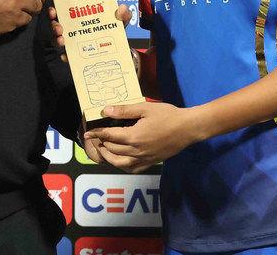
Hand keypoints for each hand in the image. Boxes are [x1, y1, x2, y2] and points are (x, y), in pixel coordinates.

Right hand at [48, 4, 131, 63]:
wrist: (120, 52)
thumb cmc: (116, 31)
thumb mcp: (121, 22)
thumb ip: (124, 15)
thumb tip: (123, 8)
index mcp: (81, 17)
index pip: (64, 12)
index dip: (55, 11)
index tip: (53, 11)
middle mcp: (74, 29)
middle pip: (57, 26)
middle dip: (54, 25)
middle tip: (59, 28)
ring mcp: (74, 43)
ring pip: (58, 40)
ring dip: (56, 40)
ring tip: (62, 41)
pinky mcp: (77, 56)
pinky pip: (67, 56)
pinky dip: (66, 56)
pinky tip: (67, 57)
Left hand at [84, 102, 199, 172]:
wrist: (188, 129)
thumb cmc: (168, 115)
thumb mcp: (145, 108)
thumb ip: (125, 111)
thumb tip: (106, 110)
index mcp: (133, 136)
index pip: (109, 136)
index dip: (96, 133)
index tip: (88, 132)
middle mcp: (136, 151)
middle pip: (112, 149)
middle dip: (101, 143)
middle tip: (95, 138)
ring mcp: (143, 159)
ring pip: (119, 163)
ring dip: (108, 156)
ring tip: (103, 149)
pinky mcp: (150, 163)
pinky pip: (132, 169)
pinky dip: (121, 165)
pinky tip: (119, 159)